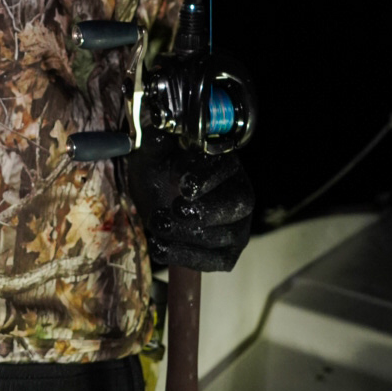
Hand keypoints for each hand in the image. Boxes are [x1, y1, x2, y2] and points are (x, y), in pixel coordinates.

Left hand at [128, 131, 253, 271]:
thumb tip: (158, 129)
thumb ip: (156, 141)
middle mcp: (239, 194)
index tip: (183, 185)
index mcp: (224, 163)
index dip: (206, 178)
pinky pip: (215, 261)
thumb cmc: (159, 170)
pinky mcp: (227, 253)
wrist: (154, 200)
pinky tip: (160, 246)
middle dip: (203, 212)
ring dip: (187, 236)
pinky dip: (187, 257)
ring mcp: (237, 226)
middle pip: (236, 206)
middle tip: (173, 210)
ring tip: (158, 225)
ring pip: (224, 237)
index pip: (225, 170)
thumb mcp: (153, 152)